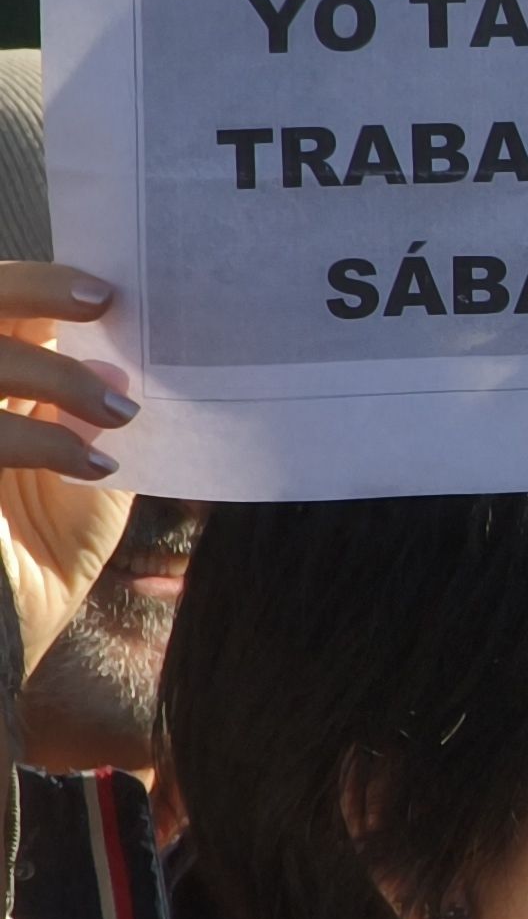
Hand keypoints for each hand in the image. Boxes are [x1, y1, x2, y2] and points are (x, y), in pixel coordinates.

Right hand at [0, 262, 141, 680]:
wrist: (3, 633)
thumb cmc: (38, 550)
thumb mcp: (83, 471)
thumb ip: (95, 412)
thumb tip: (125, 356)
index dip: (37, 284)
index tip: (107, 292)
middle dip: (29, 292)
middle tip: (100, 305)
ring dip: (52, 375)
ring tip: (118, 411)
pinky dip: (40, 441)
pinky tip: (93, 466)